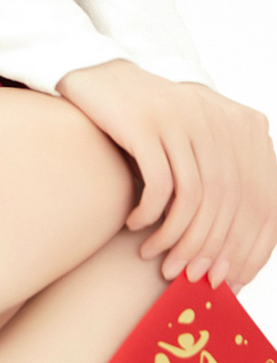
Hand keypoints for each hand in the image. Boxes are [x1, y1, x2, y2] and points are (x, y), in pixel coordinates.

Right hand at [55, 59, 276, 290]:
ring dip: (176, 237)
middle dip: (209, 248)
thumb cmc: (154, 128)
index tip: (229, 279)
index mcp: (243, 125)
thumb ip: (226, 180)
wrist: (102, 83)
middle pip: (227, 202)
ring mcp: (182, 116)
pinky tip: (135, 224)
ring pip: (194, 197)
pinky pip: (160, 183)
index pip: (261, 198)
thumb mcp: (199, 144)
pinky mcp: (145, 122)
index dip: (248, 246)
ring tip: (157, 256)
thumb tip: (240, 247)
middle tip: (189, 275)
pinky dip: (150, 213)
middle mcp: (218, 117)